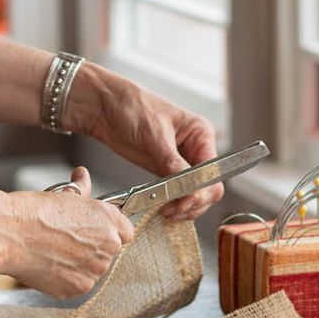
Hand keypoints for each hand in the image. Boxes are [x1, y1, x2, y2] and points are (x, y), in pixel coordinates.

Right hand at [0, 167, 135, 297]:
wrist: (9, 236)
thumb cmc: (32, 213)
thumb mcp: (63, 193)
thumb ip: (81, 189)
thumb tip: (83, 177)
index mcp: (108, 221)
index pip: (125, 230)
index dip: (107, 229)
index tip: (95, 229)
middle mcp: (107, 247)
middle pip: (108, 251)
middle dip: (91, 246)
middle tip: (66, 238)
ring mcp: (94, 271)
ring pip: (92, 268)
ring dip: (79, 263)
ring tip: (53, 251)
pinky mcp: (78, 288)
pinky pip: (77, 283)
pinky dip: (66, 277)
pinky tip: (49, 263)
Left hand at [64, 66, 221, 220]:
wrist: (105, 107)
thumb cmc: (131, 107)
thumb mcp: (154, 134)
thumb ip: (172, 163)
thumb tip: (188, 187)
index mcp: (201, 134)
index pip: (212, 173)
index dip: (200, 191)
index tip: (183, 201)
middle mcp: (196, 149)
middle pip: (207, 189)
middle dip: (192, 203)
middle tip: (171, 210)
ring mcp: (181, 162)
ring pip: (194, 196)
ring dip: (182, 208)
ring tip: (165, 210)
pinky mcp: (165, 171)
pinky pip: (176, 195)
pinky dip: (172, 204)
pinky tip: (161, 207)